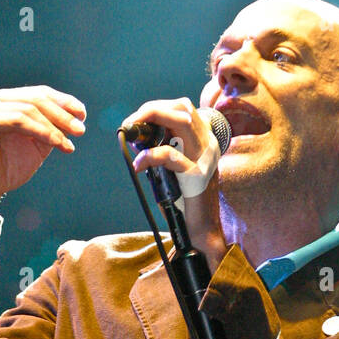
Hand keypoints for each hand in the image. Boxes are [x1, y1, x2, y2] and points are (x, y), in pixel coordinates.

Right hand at [0, 85, 86, 225]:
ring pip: (29, 109)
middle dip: (62, 114)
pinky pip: (18, 121)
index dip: (63, 101)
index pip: (40, 93)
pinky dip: (41, 131)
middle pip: (36, 98)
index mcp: (8, 100)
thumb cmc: (10, 166)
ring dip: (54, 126)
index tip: (82, 114)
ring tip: (68, 143)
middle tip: (80, 130)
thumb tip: (76, 117)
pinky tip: (56, 142)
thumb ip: (53, 128)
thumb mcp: (38, 144)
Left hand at [123, 97, 226, 271]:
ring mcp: (205, 159)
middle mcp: (208, 145)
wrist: (199, 231)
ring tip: (132, 134)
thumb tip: (138, 136)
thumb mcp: (173, 169)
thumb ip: (163, 149)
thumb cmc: (182, 201)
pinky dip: (150, 156)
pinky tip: (139, 164)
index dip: (156, 108)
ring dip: (151, 121)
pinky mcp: (196, 177)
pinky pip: (171, 155)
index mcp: (204, 140)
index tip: (136, 120)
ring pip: (181, 121)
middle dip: (151, 110)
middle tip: (130, 124)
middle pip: (182, 108)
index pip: (182, 108)